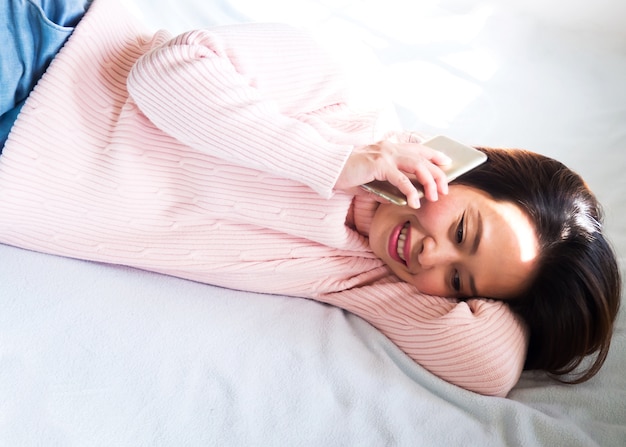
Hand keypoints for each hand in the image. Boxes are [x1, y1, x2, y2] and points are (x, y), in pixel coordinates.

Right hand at [335, 139, 450, 207]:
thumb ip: (386, 189)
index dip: (434, 155)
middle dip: (437, 173)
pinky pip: (401, 179)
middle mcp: (390, 147)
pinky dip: (411, 191)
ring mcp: (385, 155)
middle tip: (445, 189)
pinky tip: (415, 202)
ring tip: (435, 196)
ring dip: (429, 181)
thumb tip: (400, 200)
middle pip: (422, 158)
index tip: (447, 163)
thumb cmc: (347, 175)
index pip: (418, 148)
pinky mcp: (379, 165)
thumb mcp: (370, 182)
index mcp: (389, 148)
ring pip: (417, 166)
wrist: (328, 168)